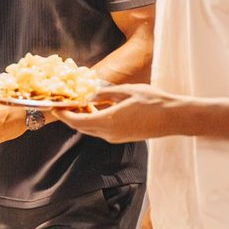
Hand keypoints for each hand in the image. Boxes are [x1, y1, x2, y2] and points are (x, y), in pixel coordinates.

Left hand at [55, 84, 170, 142]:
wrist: (172, 117)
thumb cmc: (152, 101)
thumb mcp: (126, 91)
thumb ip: (105, 94)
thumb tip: (90, 96)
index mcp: (108, 121)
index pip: (77, 121)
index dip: (64, 115)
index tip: (55, 107)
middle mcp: (109, 133)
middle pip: (82, 127)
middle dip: (71, 116)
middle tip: (65, 103)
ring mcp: (116, 137)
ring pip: (92, 129)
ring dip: (83, 118)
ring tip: (80, 103)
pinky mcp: (123, 137)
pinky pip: (102, 130)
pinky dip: (94, 121)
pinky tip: (96, 108)